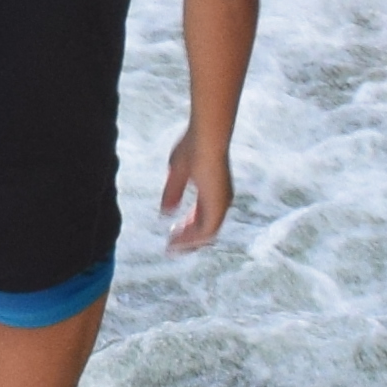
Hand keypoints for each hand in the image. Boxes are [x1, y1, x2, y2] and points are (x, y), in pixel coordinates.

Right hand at [157, 132, 233, 251]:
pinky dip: (191, 239)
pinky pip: (206, 232)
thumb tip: (165, 212)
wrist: (206, 139)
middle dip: (187, 238)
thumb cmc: (193, 147)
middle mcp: (220, 200)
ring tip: (171, 247)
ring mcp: (221, 204)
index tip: (171, 234)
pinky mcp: (219, 206)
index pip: (201, 216)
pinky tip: (176, 241)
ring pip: (206, 234)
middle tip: (171, 247)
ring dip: (188, 242)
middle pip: (205, 228)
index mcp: (213, 191)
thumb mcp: (177, 171)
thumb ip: (172, 192)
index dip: (186, 227)